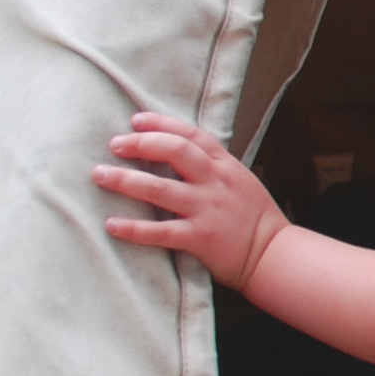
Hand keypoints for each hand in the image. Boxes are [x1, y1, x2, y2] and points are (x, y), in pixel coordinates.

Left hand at [95, 112, 286, 288]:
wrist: (274, 255)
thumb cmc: (255, 219)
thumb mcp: (240, 181)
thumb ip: (212, 167)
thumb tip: (176, 154)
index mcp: (225, 167)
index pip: (191, 135)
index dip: (161, 124)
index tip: (136, 120)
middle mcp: (215, 183)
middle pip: (174, 152)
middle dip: (140, 144)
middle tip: (114, 144)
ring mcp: (206, 210)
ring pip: (160, 189)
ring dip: (125, 180)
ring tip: (100, 174)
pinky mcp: (199, 238)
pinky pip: (160, 232)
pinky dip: (133, 228)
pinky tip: (112, 224)